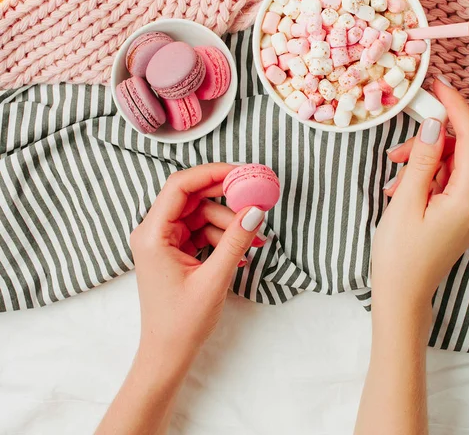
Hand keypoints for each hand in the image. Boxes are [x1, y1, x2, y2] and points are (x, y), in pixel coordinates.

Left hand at [130, 163, 266, 369]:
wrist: (167, 354)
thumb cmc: (182, 322)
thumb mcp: (214, 279)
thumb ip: (235, 241)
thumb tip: (256, 209)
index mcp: (152, 234)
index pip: (180, 186)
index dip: (211, 173)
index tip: (241, 173)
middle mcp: (154, 231)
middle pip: (193, 197)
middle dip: (226, 199)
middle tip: (255, 200)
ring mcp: (164, 240)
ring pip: (201, 213)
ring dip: (229, 224)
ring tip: (254, 242)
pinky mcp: (174, 249)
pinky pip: (202, 230)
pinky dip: (222, 237)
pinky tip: (240, 255)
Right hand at [372, 78, 468, 320]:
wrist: (402, 294)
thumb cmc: (400, 254)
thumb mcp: (406, 201)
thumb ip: (422, 160)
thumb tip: (433, 125)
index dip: (455, 107)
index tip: (437, 86)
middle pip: (459, 150)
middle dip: (427, 144)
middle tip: (395, 155)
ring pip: (450, 164)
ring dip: (422, 163)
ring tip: (394, 180)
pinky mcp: (463, 213)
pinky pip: (447, 181)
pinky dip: (425, 178)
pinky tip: (402, 191)